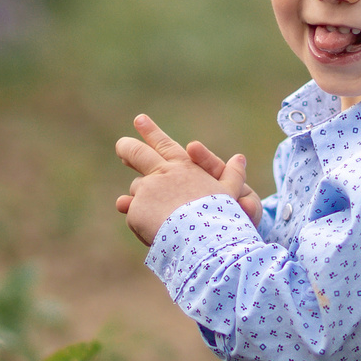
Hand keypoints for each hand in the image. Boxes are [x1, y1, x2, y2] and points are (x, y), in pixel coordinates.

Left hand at [113, 115, 261, 245]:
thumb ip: (232, 175)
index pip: (163, 144)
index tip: (139, 119)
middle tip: (121, 145)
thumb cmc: (219, 216)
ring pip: (136, 191)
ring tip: (153, 212)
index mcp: (181, 166)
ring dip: (139, 197)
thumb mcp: (231, 194)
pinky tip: (154, 231)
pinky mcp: (136, 212)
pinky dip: (141, 221)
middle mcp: (160, 174)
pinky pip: (134, 215)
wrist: (202, 241)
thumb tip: (240, 157)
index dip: (150, 131)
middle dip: (127, 147)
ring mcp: (145, 192)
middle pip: (136, 153)